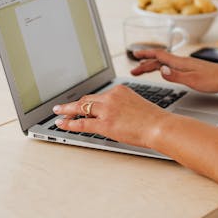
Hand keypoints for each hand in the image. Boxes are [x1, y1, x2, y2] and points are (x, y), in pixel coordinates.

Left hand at [52, 85, 170, 147]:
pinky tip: (62, 124)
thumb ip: (124, 107)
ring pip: (81, 108)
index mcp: (120, 90)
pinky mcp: (104, 123)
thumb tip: (116, 116)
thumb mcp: (138, 105)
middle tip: (63, 107)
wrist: (159, 126)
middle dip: (74, 104)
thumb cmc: (154, 119)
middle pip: (87, 99)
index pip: (99, 95)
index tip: (82, 103)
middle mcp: (111, 97)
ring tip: (58, 113)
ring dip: (67, 110)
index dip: (88, 101)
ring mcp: (106, 109)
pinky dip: (69, 123)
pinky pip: (82, 123)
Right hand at [131, 50, 217, 93]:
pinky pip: (171, 66)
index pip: (159, 55)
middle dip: (145, 63)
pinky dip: (162, 67)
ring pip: (165, 63)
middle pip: (159, 59)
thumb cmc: (214, 80)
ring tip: (143, 70)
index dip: (145, 55)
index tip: (134, 55)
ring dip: (153, 65)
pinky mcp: (191, 69)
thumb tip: (160, 70)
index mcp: (181, 62)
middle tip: (133, 69)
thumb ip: (176, 76)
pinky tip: (164, 71)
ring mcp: (187, 65)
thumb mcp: (193, 81)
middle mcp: (182, 61)